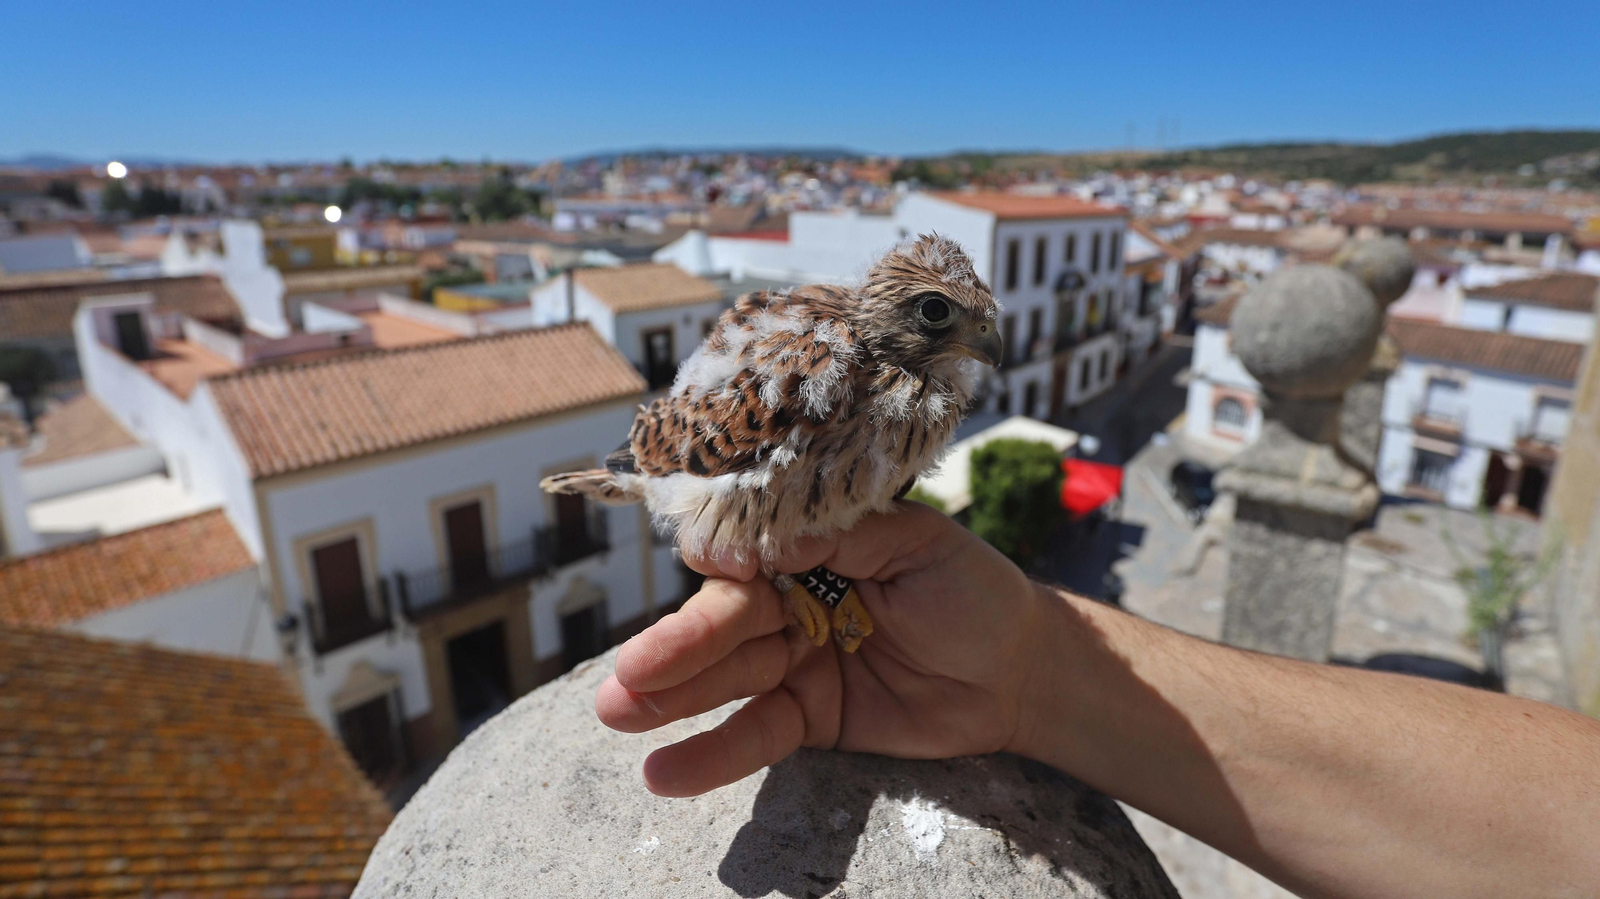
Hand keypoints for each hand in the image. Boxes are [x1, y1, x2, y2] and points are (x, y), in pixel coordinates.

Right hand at [594, 501, 1046, 795]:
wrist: (1022, 672)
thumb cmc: (974, 590)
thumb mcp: (919, 544)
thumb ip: (845, 537)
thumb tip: (765, 539)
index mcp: (812, 544)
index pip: (747, 547)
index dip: (725, 559)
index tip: (711, 567)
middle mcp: (789, 598)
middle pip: (724, 620)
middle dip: (675, 646)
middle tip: (627, 674)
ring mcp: (794, 659)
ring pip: (726, 678)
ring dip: (669, 699)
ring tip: (617, 714)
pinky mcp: (808, 717)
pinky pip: (755, 734)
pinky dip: (710, 753)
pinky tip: (663, 771)